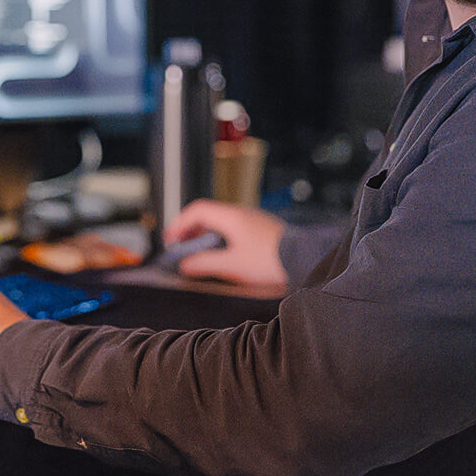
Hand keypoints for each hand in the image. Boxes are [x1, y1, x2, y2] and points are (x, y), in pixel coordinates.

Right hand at [162, 199, 286, 287]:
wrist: (304, 259)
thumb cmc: (271, 260)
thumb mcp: (233, 265)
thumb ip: (206, 264)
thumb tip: (186, 265)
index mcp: (231, 217)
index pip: (196, 210)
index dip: (179, 224)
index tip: (171, 241)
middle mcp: (241, 214)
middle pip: (207, 215)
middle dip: (190, 231)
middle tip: (181, 249)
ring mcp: (251, 221)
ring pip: (220, 223)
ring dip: (205, 236)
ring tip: (199, 255)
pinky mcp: (260, 231)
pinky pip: (232, 230)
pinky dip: (219, 239)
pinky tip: (221, 256)